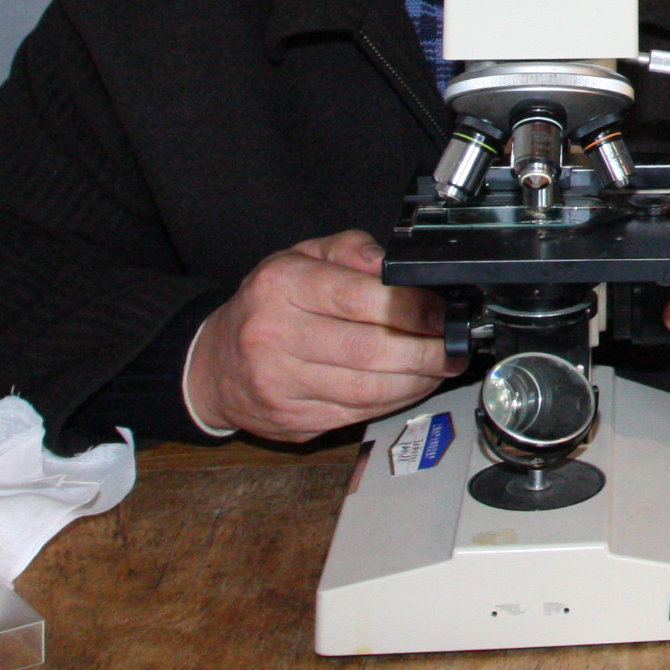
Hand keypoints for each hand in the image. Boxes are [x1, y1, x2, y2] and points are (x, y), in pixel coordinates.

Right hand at [185, 230, 456, 439]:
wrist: (214, 364)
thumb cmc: (269, 303)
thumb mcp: (303, 257)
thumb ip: (352, 250)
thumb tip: (394, 264)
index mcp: (282, 286)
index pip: (359, 299)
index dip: (412, 309)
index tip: (443, 312)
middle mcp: (275, 335)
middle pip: (369, 350)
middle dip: (426, 351)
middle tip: (455, 345)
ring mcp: (280, 384)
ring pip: (367, 390)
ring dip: (417, 380)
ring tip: (442, 365)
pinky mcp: (290, 420)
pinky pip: (356, 414)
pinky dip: (394, 401)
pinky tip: (412, 386)